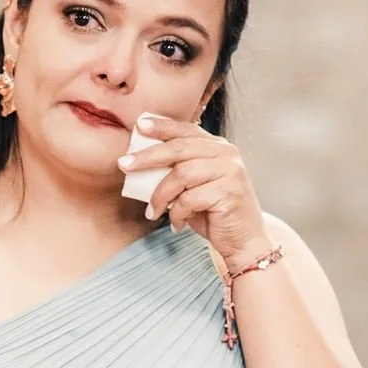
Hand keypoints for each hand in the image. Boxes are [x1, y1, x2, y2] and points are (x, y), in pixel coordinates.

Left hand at [117, 115, 271, 267]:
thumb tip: (139, 160)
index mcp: (219, 147)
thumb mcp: (193, 187)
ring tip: (152, 212)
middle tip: (123, 164)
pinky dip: (177, 213)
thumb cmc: (214, 213)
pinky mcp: (230, 192)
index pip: (187, 130)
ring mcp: (231, 172)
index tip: (139, 126)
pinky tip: (176, 224)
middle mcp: (228, 154)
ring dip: (160, 195)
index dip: (162, 126)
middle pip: (179, 149)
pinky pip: (190, 198)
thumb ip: (176, 170)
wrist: (244, 242)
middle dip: (147, 156)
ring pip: (181, 174)